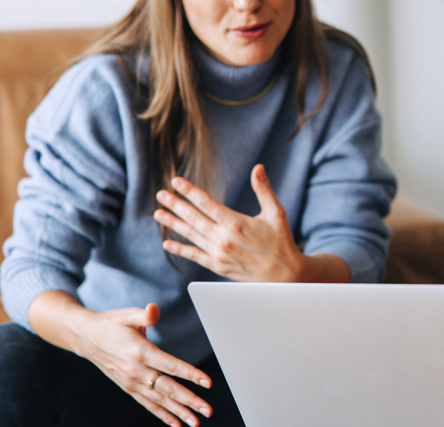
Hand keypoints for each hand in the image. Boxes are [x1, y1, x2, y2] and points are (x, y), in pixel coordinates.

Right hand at [74, 303, 211, 426]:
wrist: (87, 338)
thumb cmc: (112, 324)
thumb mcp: (128, 314)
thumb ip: (145, 315)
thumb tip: (154, 309)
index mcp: (140, 352)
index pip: (171, 366)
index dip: (191, 374)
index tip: (207, 382)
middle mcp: (136, 371)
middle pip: (168, 389)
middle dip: (189, 401)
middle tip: (207, 410)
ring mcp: (132, 382)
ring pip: (159, 400)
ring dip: (179, 412)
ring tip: (195, 423)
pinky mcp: (128, 387)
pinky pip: (147, 404)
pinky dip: (162, 415)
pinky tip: (175, 423)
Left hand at [154, 164, 306, 281]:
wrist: (285, 275)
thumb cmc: (282, 241)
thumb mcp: (276, 212)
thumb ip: (263, 189)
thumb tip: (258, 167)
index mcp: (236, 223)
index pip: (206, 203)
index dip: (190, 191)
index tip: (176, 182)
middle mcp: (223, 238)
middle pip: (193, 218)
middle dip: (175, 204)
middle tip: (161, 194)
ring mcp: (219, 254)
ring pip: (191, 235)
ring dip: (173, 223)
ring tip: (158, 213)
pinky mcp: (218, 266)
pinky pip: (194, 255)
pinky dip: (180, 249)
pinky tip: (167, 243)